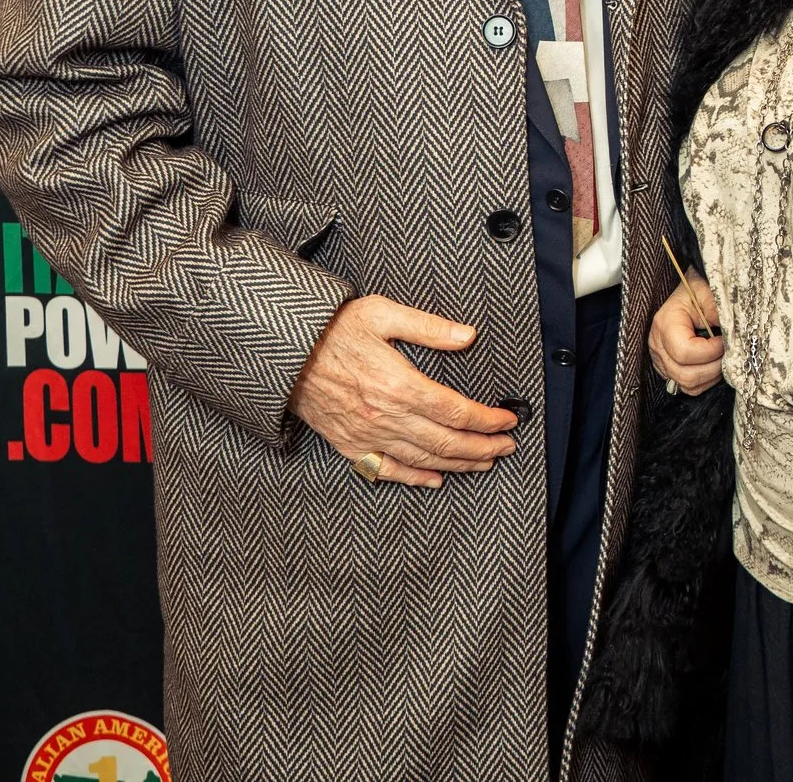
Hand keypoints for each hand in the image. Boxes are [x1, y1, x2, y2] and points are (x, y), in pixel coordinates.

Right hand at [288, 294, 518, 487]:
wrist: (284, 353)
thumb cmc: (333, 329)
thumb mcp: (382, 314)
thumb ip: (428, 327)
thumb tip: (468, 335)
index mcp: (400, 385)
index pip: (457, 411)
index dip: (488, 420)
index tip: (509, 421)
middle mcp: (386, 416)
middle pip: (447, 441)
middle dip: (484, 446)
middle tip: (507, 446)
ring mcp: (367, 435)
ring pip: (424, 459)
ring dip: (459, 464)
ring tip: (485, 461)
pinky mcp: (350, 444)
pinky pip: (386, 470)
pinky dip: (414, 478)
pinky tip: (435, 479)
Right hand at [648, 277, 725, 395]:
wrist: (689, 292)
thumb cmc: (698, 290)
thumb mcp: (708, 291)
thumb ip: (717, 310)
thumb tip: (731, 333)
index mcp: (665, 324)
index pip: (685, 352)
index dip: (711, 351)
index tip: (725, 340)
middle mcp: (658, 345)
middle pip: (685, 374)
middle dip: (713, 367)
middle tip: (728, 352)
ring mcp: (661, 360)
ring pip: (686, 384)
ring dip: (710, 376)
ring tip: (722, 357)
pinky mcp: (668, 368)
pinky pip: (686, 386)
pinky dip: (704, 380)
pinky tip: (713, 364)